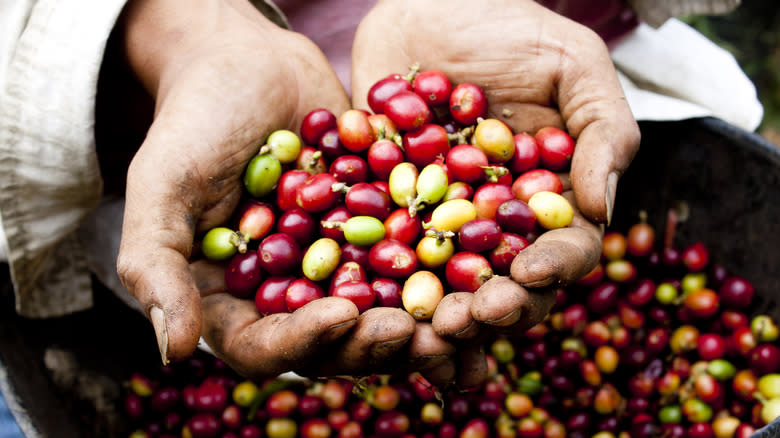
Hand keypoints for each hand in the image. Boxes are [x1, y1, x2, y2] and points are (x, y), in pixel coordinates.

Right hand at [111, 0, 429, 378]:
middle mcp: (288, 294)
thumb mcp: (162, 184)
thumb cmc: (195, 120)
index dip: (301, 343)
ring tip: (459, 315)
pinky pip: (411, 260)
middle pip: (332, 342)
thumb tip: (172, 352)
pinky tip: (481, 270)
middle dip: (373, 342)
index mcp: (232, 299)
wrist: (249, 65)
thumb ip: (155, 263)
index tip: (341, 315)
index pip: (262, 346)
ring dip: (420, 321)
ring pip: (380, 311)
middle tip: (417, 328)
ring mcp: (337, 267)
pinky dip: (443, 270)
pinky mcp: (377, 234)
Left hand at [352, 0, 639, 383]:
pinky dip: (371, 278)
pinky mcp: (384, 207)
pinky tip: (362, 300)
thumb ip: (602, 130)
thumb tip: (602, 210)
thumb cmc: (507, 27)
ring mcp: (437, 219)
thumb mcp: (571, 63)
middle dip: (489, 309)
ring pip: (440, 283)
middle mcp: (493, 220)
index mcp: (547, 198)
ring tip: (422, 326)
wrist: (426, 1)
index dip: (551, 269)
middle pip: (500, 283)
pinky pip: (378, 249)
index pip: (562, 249)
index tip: (527, 274)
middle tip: (467, 318)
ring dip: (433, 313)